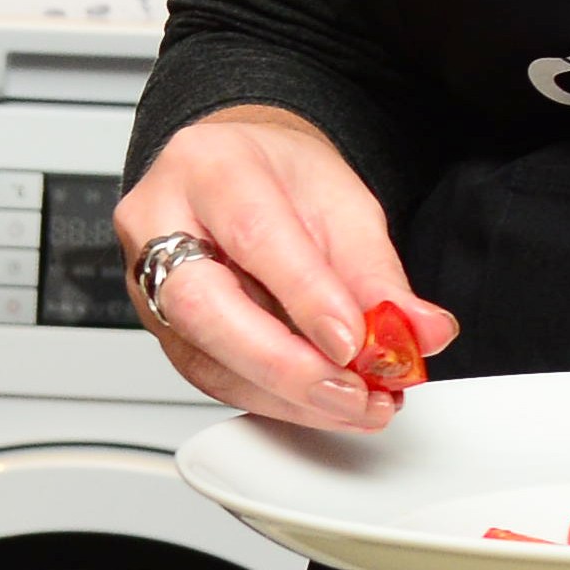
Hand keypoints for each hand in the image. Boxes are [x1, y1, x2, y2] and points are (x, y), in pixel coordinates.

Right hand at [111, 103, 453, 430]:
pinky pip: (212, 379)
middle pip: (204, 307)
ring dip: (289, 395)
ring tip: (356, 404)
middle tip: (353, 392)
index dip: (306, 297)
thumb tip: (420, 332)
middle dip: (286, 365)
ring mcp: (148, 282)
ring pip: (205, 358)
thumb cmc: (281, 180)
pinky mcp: (162, 331)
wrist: (242, 177)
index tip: (355, 342)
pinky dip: (275, 400)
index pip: (253, 236)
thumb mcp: (344, 204)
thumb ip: (378, 273)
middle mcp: (159, 222)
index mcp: (207, 165)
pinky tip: (321, 404)